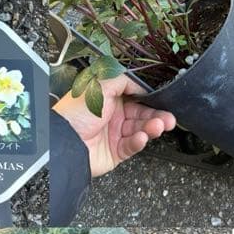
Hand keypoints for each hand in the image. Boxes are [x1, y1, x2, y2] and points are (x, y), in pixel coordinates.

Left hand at [54, 74, 176, 176]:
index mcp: (108, 100)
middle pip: (141, 115)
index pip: (135, 98)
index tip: (162, 100)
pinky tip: (142, 137)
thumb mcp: (102, 85)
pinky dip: (139, 141)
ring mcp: (113, 135)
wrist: (65, 142)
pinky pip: (131, 146)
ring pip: (140, 131)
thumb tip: (140, 84)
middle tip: (169, 119)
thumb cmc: (76, 113)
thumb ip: (124, 80)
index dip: (149, 100)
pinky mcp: (114, 153)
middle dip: (156, 116)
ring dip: (151, 128)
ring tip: (159, 126)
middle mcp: (111, 117)